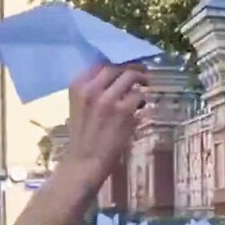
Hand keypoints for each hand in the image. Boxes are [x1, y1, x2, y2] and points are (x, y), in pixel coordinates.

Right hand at [66, 63, 147, 180]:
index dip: (116, 63)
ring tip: (146, 84)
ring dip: (141, 80)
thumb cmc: (82, 136)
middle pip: (117, 67)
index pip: (100, 63)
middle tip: (142, 72)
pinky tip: (142, 106)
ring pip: (131, 77)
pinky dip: (143, 100)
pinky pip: (140, 96)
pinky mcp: (125, 111)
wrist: (84, 161)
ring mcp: (109, 99)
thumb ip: (93, 90)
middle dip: (132, 67)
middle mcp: (92, 89)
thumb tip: (116, 77)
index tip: (125, 66)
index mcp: (78, 86)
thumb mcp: (79, 106)